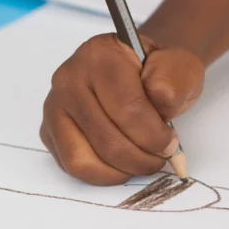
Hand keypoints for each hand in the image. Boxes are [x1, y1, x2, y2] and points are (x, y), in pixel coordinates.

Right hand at [41, 34, 203, 185]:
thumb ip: (174, 77)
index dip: (154, 136)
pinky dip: (102, 174)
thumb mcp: (179, 65)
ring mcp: (54, 105)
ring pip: (82, 159)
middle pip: (105, 140)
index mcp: (100, 54)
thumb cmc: (156, 73)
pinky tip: (120, 162)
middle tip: (159, 156)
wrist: (137, 72)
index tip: (170, 143)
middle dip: (141, 158)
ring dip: (120, 171)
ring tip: (140, 161)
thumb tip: (160, 99)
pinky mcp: (49, 130)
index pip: (127, 109)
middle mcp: (68, 77)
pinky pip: (71, 165)